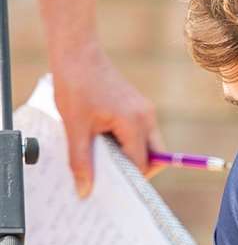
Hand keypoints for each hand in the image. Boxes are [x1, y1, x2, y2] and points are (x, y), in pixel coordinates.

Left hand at [52, 46, 161, 196]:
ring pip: (149, 145)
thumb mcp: (74, 128)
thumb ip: (81, 161)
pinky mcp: (140, 106)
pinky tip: (105, 138)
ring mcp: (146, 111)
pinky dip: (129, 142)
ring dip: (131, 155)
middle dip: (137, 170)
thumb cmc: (75, 87)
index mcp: (134, 123)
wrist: (78, 54)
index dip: (129, 179)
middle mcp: (147, 117)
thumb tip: (85, 190)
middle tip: (112, 177)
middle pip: (155, 156)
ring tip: (104, 154)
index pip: (142, 163)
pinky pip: (142, 132)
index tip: (113, 190)